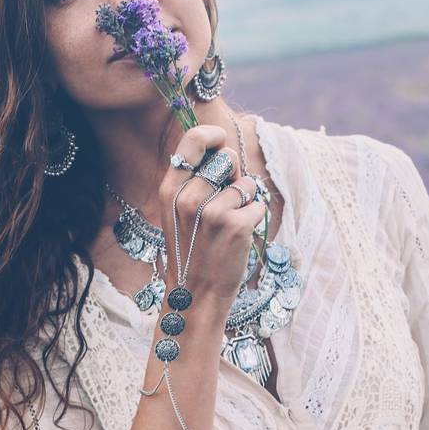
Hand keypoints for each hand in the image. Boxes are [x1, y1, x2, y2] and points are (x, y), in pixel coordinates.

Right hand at [158, 124, 264, 308]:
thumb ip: (193, 181)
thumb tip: (225, 151)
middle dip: (234, 174)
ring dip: (245, 201)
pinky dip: (254, 219)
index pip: (194, 140)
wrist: (196, 294)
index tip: (221, 140)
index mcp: (170, 190)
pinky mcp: (236, 226)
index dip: (214, 135)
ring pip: (246, 183)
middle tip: (225, 201)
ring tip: (229, 224)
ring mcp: (212, 212)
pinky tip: (238, 237)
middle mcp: (188, 198)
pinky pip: (258, 205)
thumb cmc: (192, 251)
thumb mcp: (177, 213)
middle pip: (227, 158)